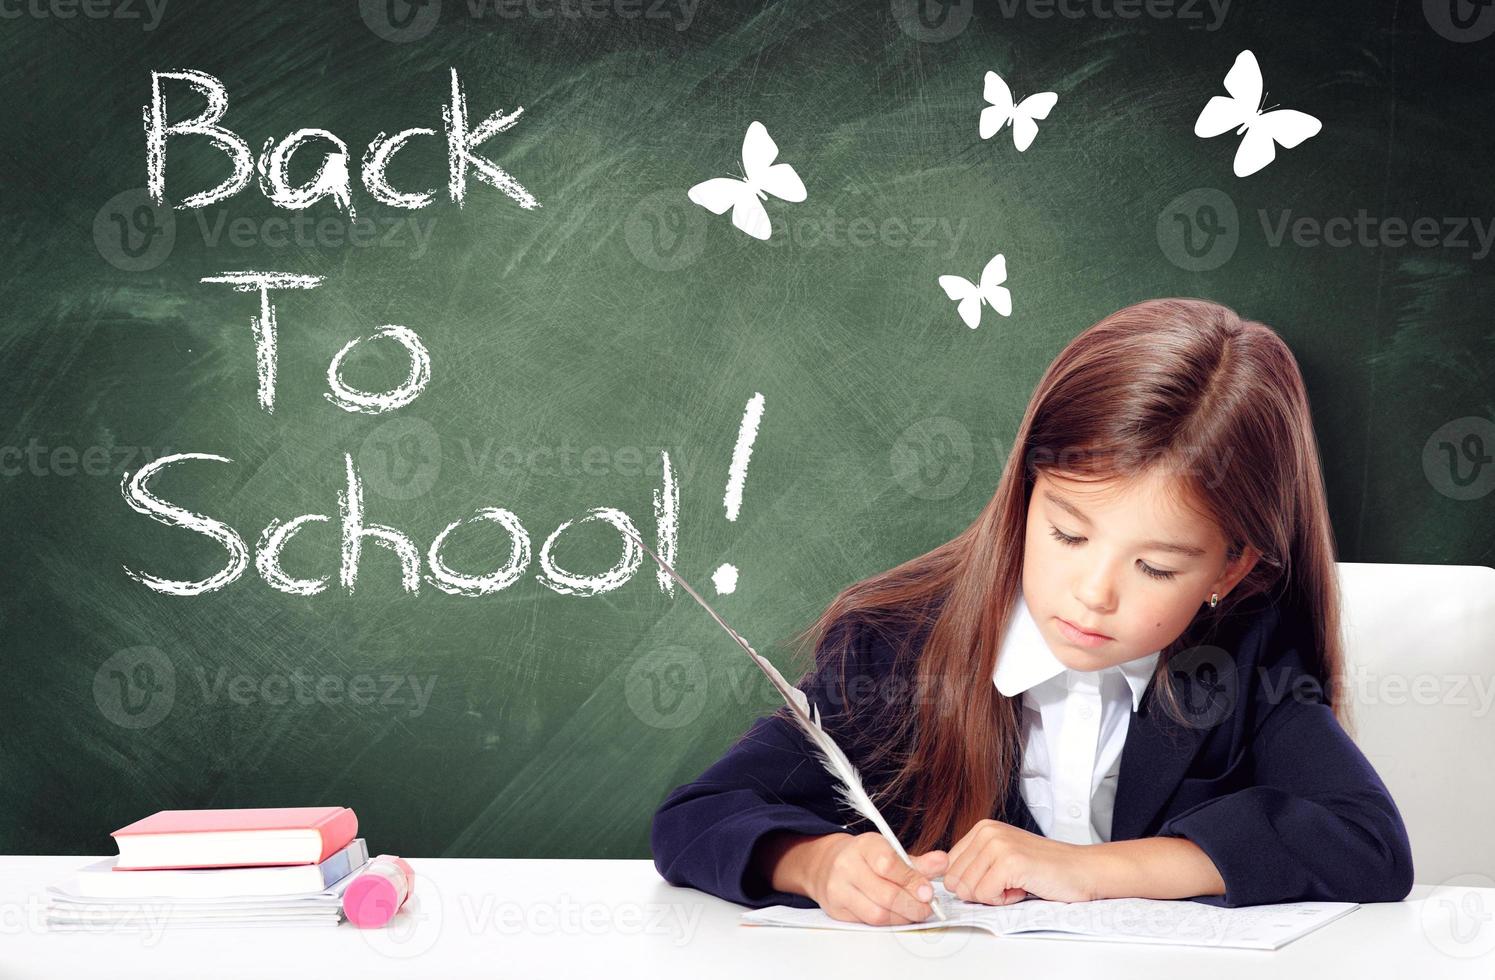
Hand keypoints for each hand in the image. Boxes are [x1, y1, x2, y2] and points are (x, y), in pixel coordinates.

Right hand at [805, 832, 949, 925]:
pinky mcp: (836, 910)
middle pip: (885, 894)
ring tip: (914, 913)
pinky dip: (888, 923)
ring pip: (877, 913)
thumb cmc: (865, 858)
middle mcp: (847, 866)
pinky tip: (897, 916)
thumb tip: (944, 862)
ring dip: (902, 917)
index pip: (888, 864)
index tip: (929, 892)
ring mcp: (838, 889)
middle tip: (927, 909)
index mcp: (864, 845)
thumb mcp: (890, 852)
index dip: (912, 881)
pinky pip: (867, 923)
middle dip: (912, 905)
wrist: (827, 865)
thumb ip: (918, 862)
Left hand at [941, 819, 1096, 904]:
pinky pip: (985, 896)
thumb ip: (974, 865)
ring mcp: (997, 844)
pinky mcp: (1009, 861)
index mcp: (981, 828)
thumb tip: (944, 883)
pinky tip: (1024, 886)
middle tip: (1010, 882)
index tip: (997, 880)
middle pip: (954, 880)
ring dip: (994, 896)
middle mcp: (986, 831)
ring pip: (968, 890)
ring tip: (1018, 883)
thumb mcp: (1002, 859)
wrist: (1082, 870)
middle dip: (980, 892)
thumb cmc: (1045, 870)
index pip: (948, 867)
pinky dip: (1005, 900)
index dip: (970, 884)